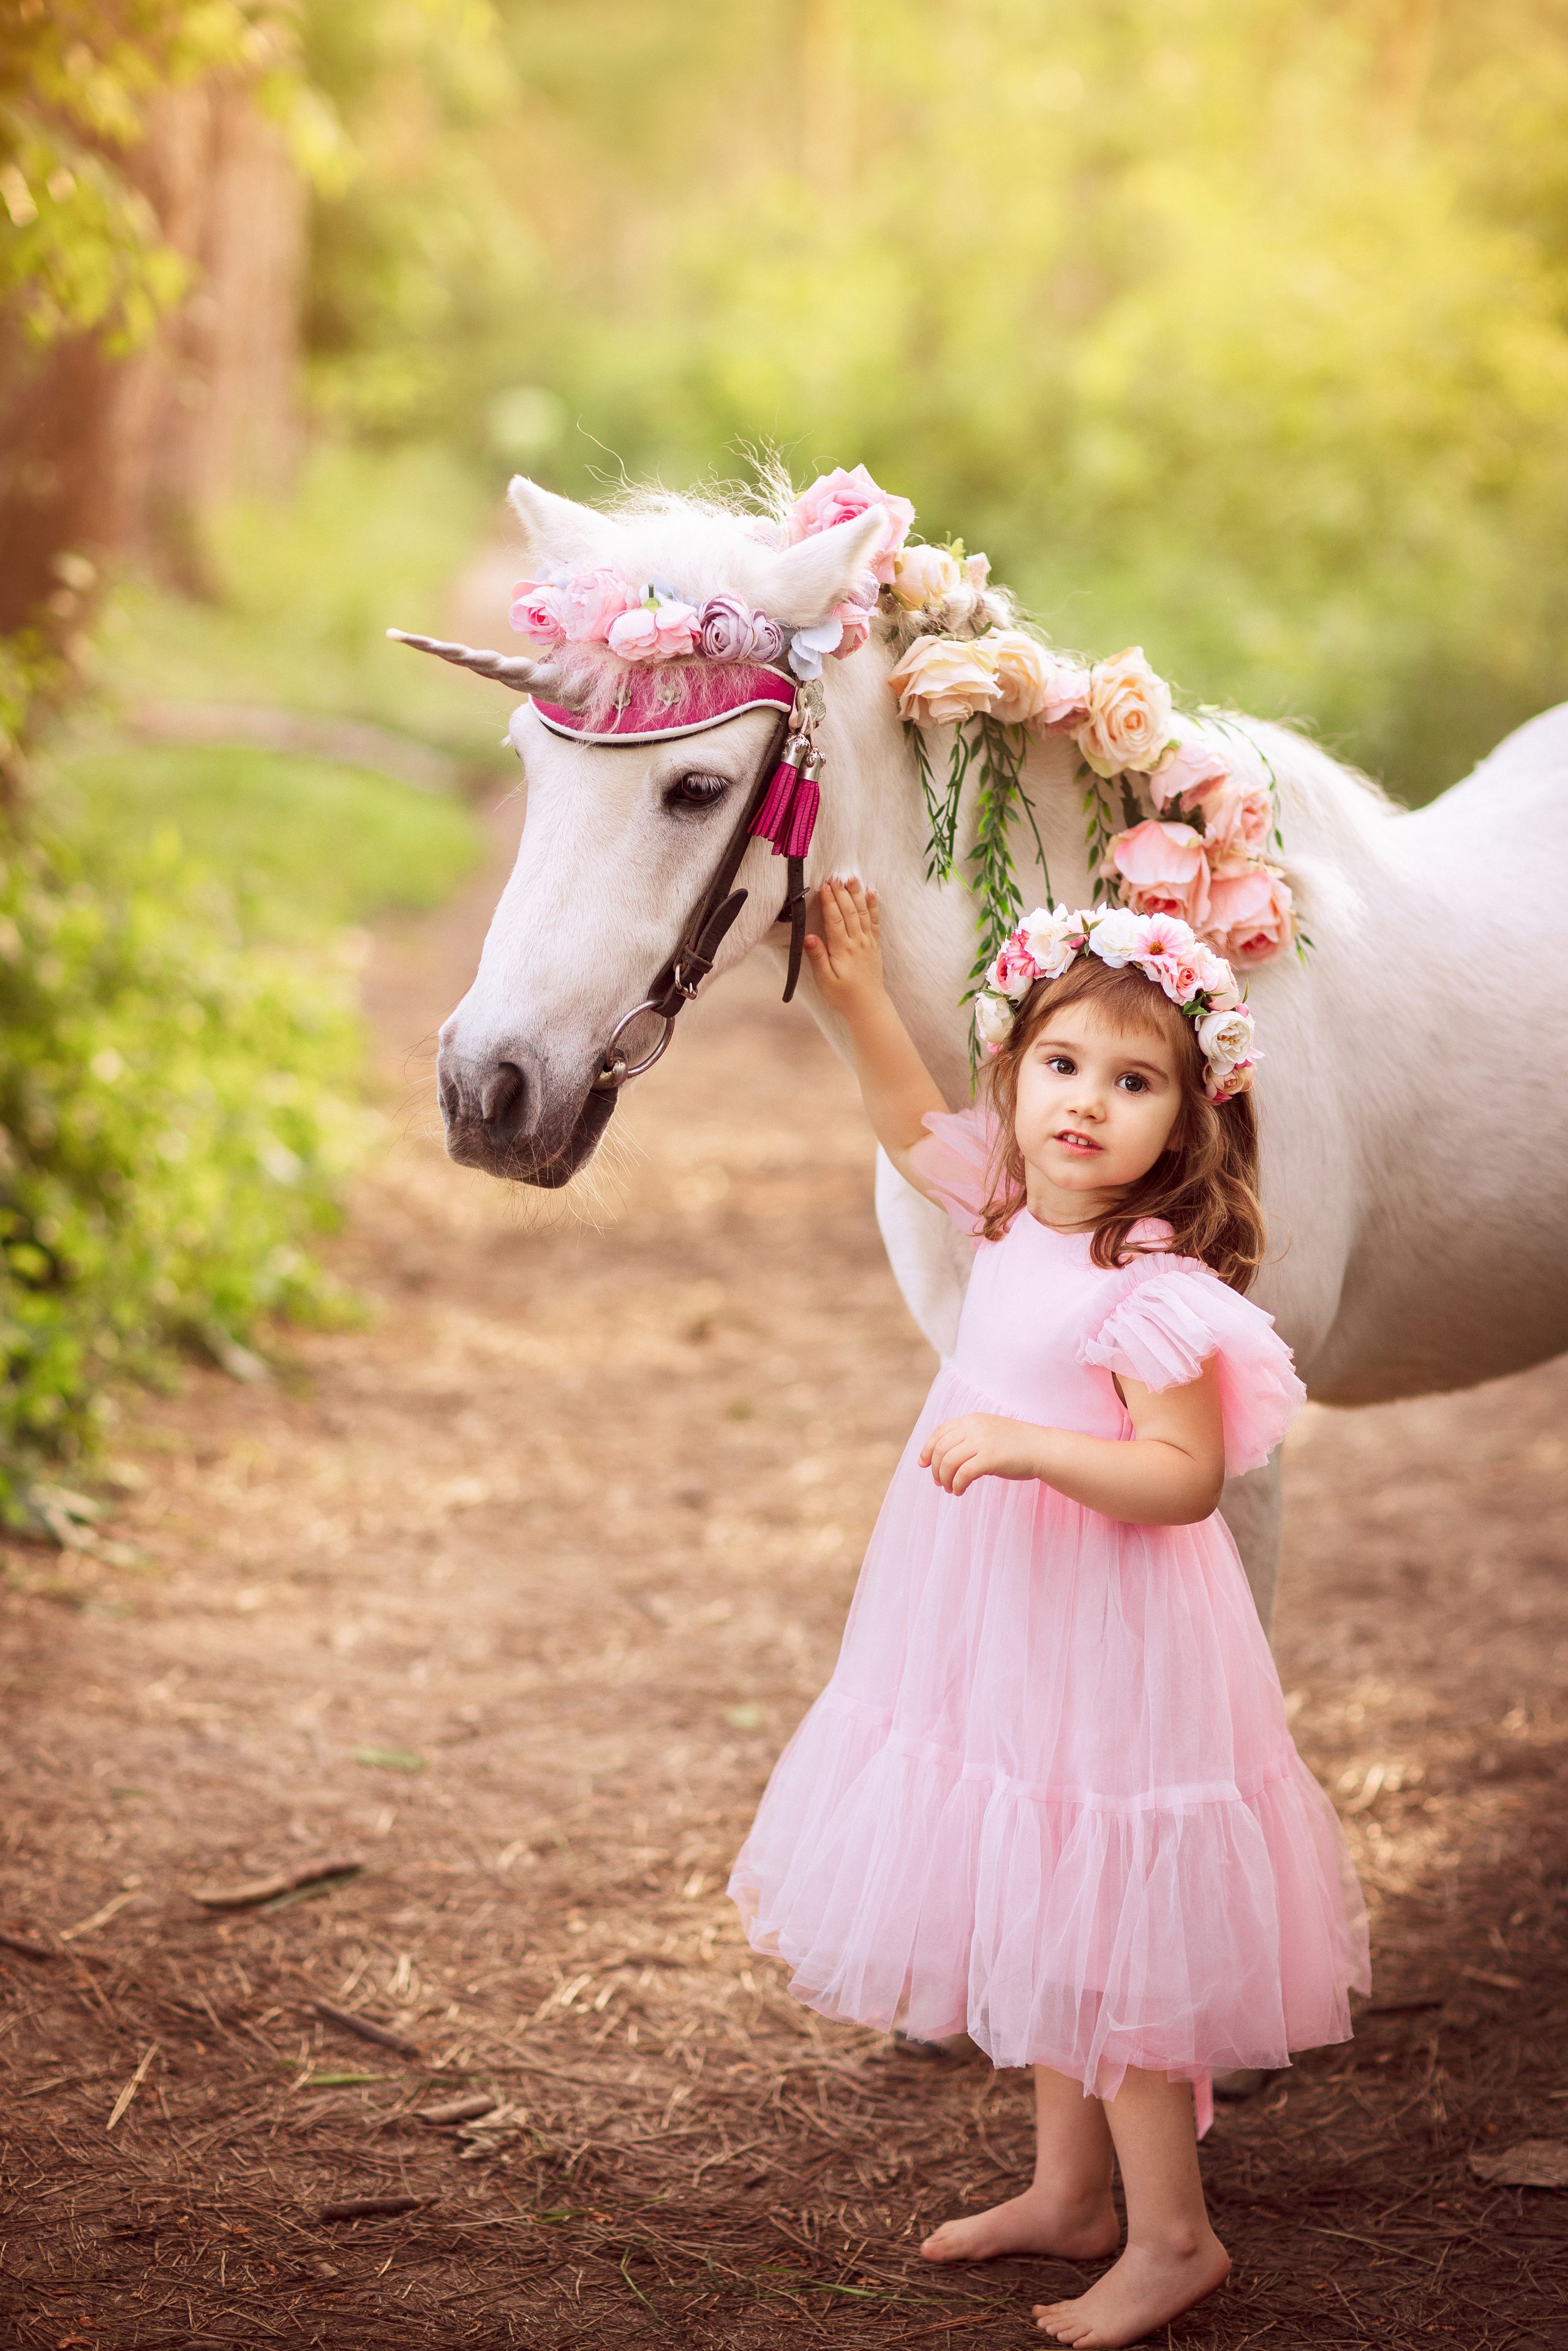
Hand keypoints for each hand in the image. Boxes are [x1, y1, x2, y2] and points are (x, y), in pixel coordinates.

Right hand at [802, 877, 884, 1015]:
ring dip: (857, 894)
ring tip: (852, 877)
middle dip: (842, 892)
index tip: (824, 886)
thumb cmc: (843, 995)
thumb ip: (817, 957)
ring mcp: (868, 942)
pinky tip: (871, 892)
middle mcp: (857, 942)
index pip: (835, 920)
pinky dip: (873, 906)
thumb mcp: (825, 980)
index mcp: (843, 950)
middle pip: (849, 912)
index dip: (829, 902)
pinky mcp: (874, 944)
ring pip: (863, 912)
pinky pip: (874, 921)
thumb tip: (808, 937)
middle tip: (835, 876)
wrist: (868, 1006)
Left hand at [920, 1413, 1047, 1495]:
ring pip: (948, 1462)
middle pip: (941, 1449)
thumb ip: (968, 1439)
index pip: (939, 1432)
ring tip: (950, 1489)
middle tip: (939, 1483)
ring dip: (945, 1479)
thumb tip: (943, 1457)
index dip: (927, 1449)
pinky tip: (960, 1491)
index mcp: (972, 1420)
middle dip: (935, 1469)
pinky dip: (957, 1485)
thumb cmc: (1016, 1445)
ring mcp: (982, 1441)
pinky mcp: (990, 1458)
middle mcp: (974, 1427)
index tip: (922, 1464)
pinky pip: (963, 1474)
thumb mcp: (988, 1433)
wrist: (1042, 1449)